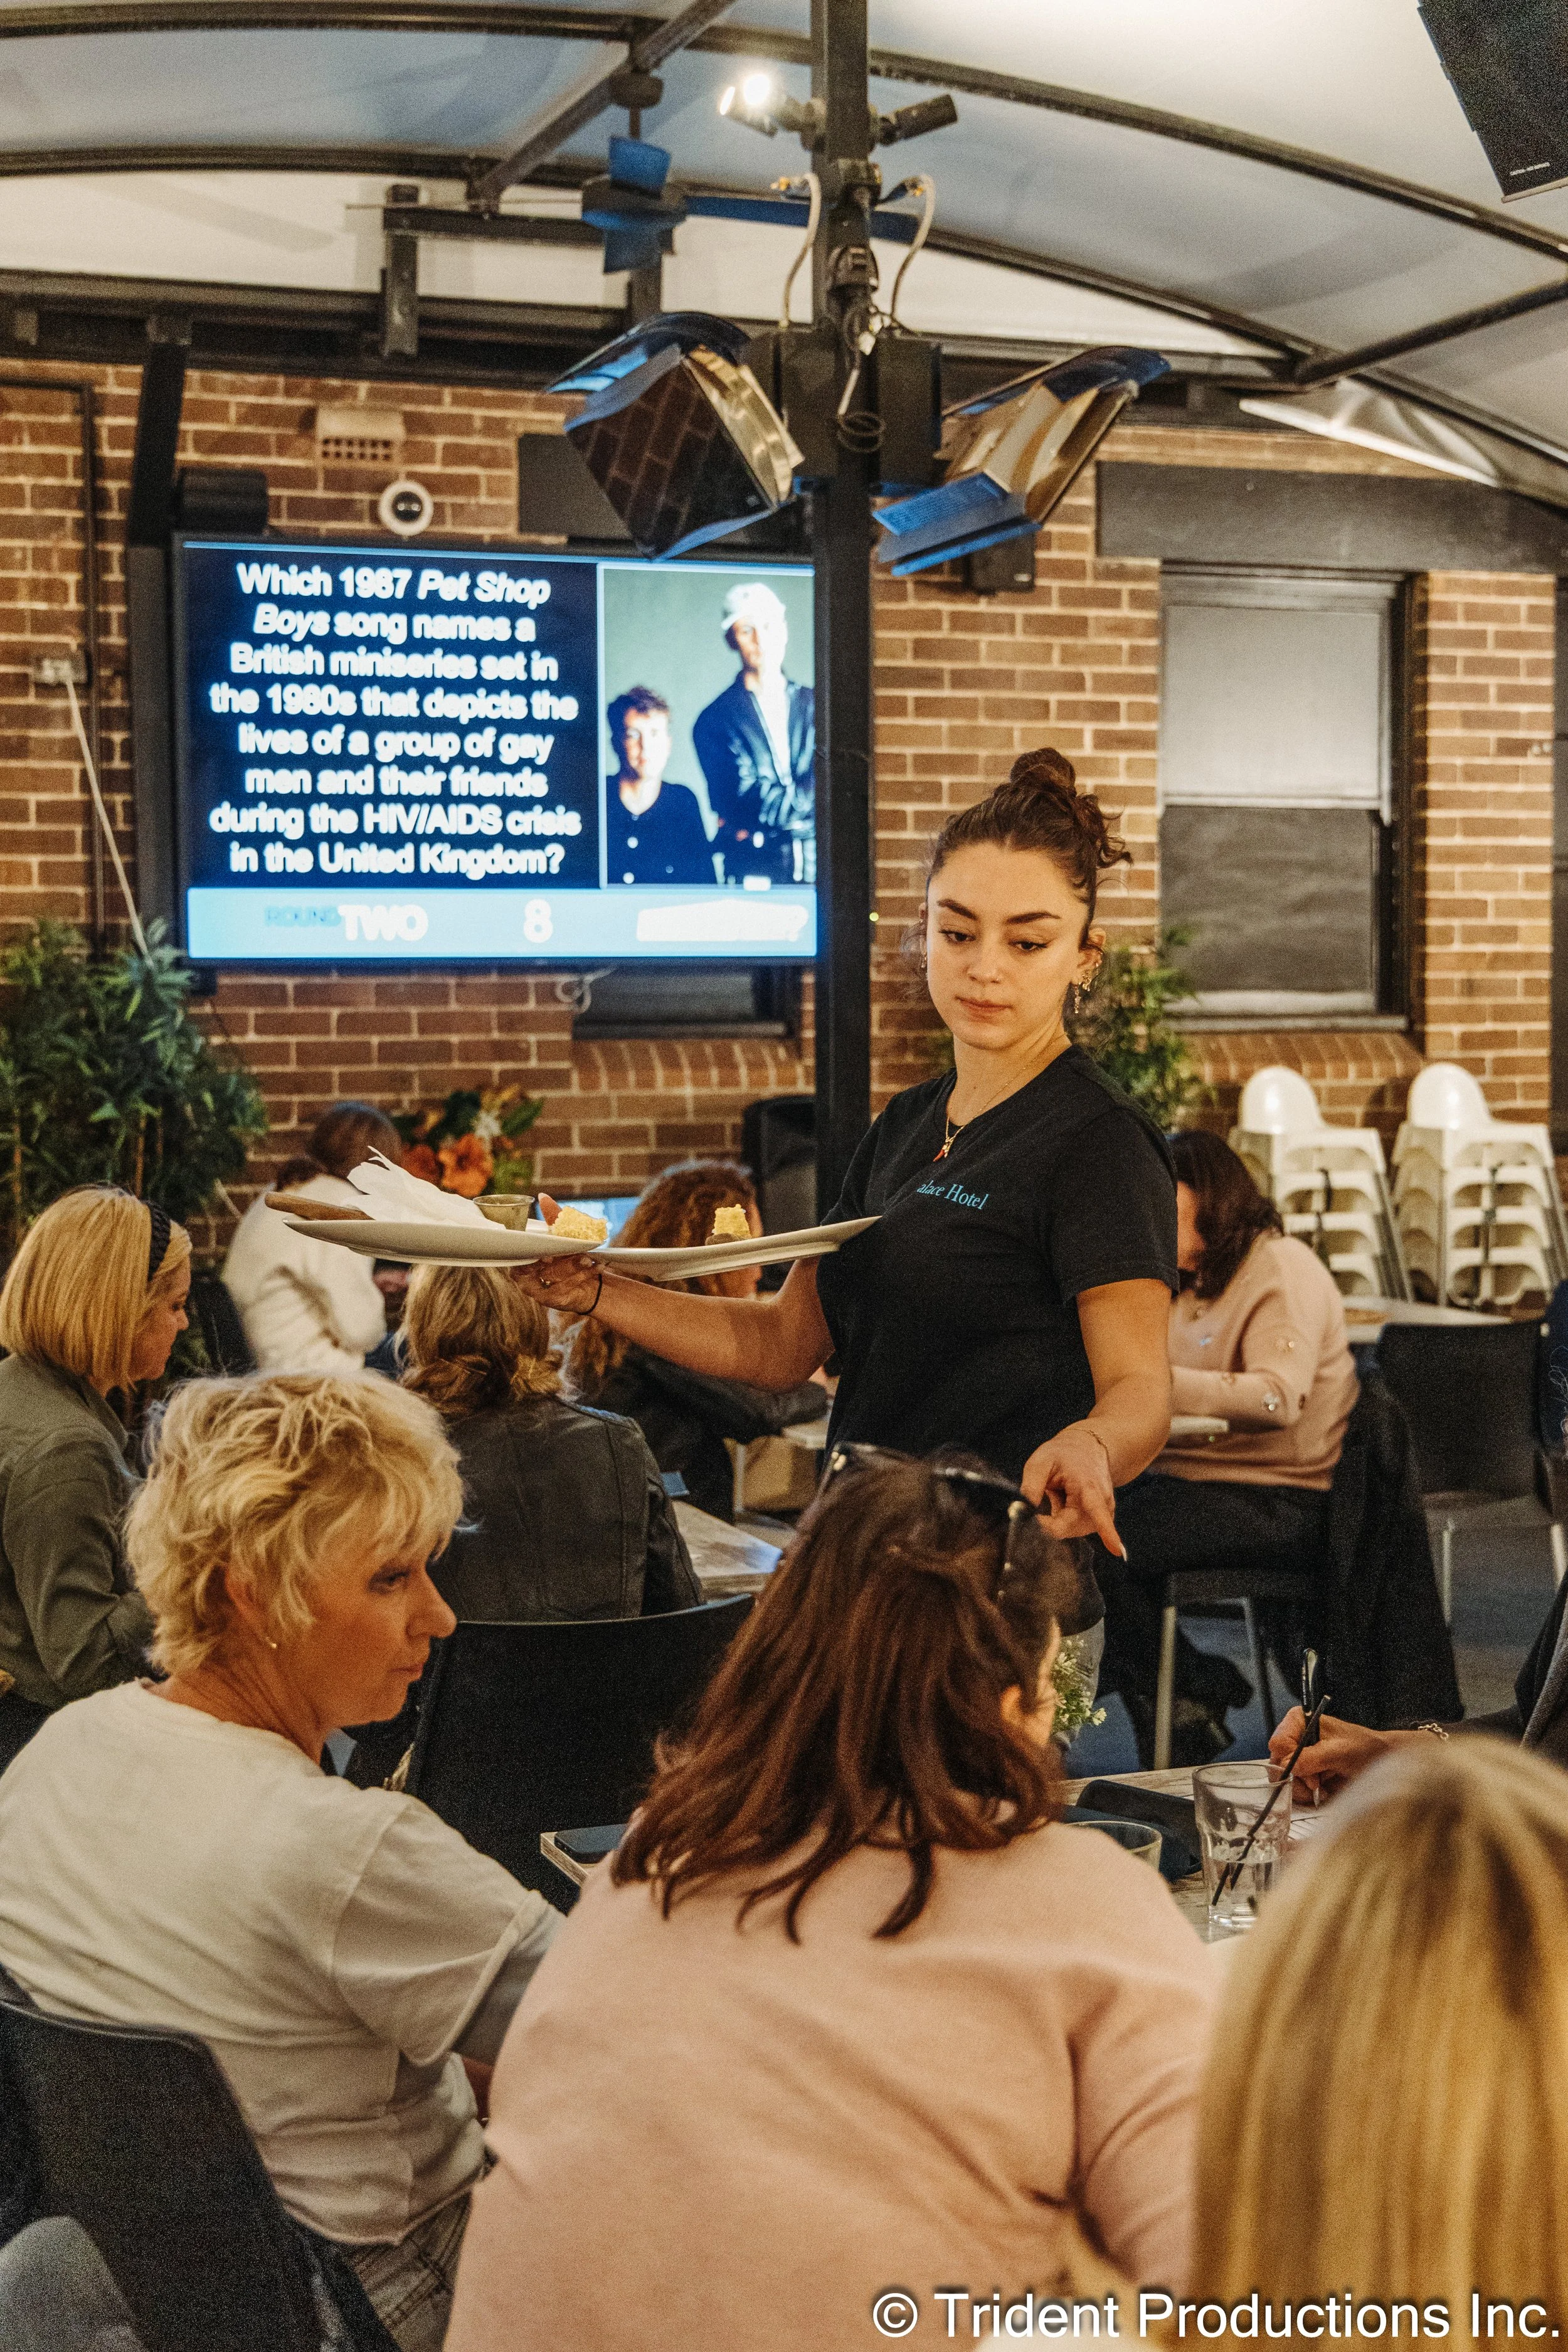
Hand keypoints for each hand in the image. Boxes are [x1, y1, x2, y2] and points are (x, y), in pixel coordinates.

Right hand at [507, 1192, 602, 1315]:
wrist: (588, 1278)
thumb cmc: (568, 1254)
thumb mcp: (562, 1234)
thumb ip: (552, 1217)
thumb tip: (543, 1197)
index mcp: (523, 1262)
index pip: (518, 1263)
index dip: (530, 1260)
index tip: (547, 1256)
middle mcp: (527, 1279)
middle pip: (539, 1271)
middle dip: (559, 1262)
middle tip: (576, 1254)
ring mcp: (540, 1292)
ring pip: (556, 1279)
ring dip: (574, 1267)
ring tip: (588, 1258)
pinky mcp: (556, 1300)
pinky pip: (569, 1289)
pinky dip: (585, 1276)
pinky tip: (598, 1266)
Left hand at [1021, 1425, 1121, 1553]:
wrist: (1089, 1449)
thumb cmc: (1064, 1455)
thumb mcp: (1040, 1461)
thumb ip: (1031, 1485)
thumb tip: (1026, 1512)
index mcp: (1088, 1486)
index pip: (1098, 1512)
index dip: (1107, 1532)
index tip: (1117, 1551)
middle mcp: (1102, 1502)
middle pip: (1068, 1528)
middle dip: (1050, 1518)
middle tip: (1049, 1492)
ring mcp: (1105, 1513)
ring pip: (1070, 1531)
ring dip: (1058, 1518)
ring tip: (1062, 1493)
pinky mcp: (1102, 1520)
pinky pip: (1075, 1530)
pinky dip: (1066, 1520)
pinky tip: (1068, 1502)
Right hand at [1268, 1707, 1416, 1797]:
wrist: (1381, 1762)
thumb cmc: (1365, 1748)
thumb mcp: (1339, 1751)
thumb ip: (1312, 1757)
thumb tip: (1287, 1766)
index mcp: (1299, 1721)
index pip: (1278, 1742)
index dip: (1289, 1760)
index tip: (1308, 1772)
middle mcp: (1295, 1737)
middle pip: (1277, 1762)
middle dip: (1295, 1777)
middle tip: (1315, 1783)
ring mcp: (1298, 1756)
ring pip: (1283, 1777)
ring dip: (1301, 1788)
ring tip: (1321, 1788)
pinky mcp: (1304, 1773)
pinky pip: (1293, 1787)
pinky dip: (1306, 1793)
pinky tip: (1322, 1791)